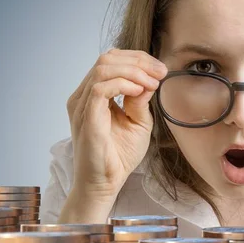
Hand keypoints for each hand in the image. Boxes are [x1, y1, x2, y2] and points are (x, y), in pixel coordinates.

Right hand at [66, 48, 167, 199]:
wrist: (106, 183)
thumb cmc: (119, 156)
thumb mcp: (138, 122)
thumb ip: (141, 100)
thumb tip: (149, 79)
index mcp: (93, 95)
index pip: (112, 61)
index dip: (138, 59)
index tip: (161, 70)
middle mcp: (83, 96)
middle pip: (107, 58)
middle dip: (138, 61)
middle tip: (160, 72)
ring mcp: (82, 105)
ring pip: (103, 68)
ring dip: (134, 71)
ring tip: (152, 82)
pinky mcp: (86, 117)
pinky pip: (100, 88)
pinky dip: (124, 83)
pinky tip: (140, 91)